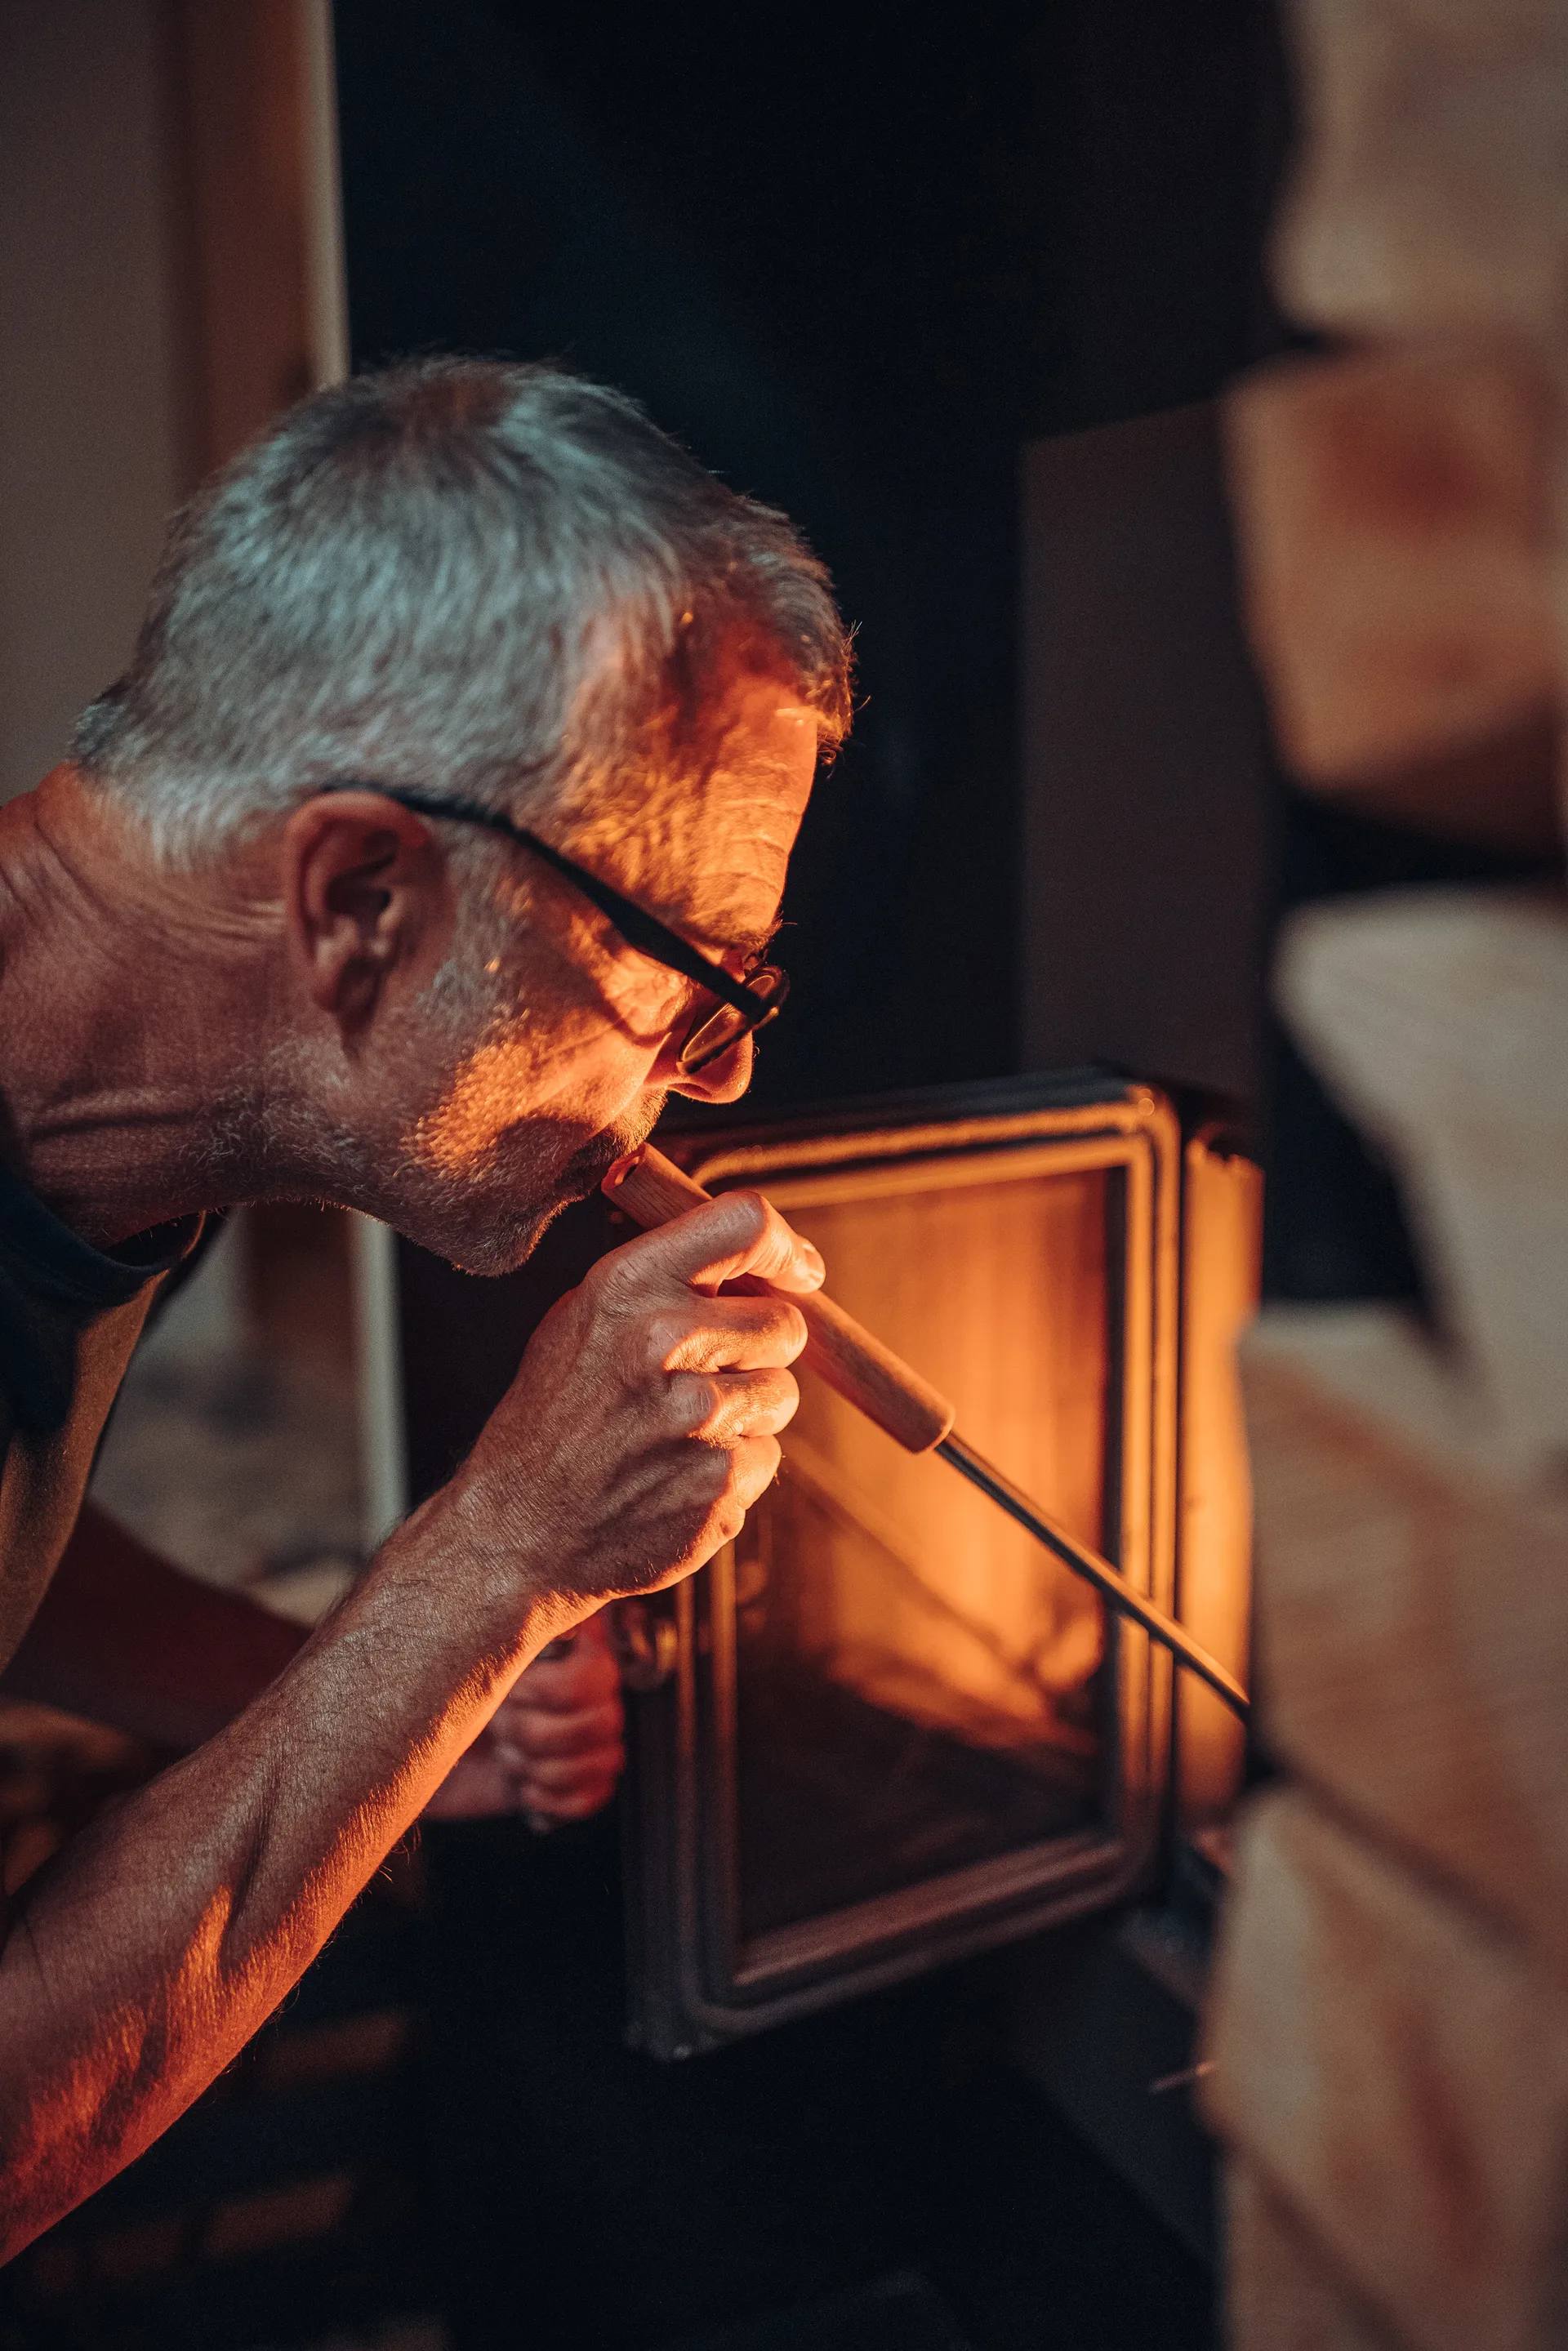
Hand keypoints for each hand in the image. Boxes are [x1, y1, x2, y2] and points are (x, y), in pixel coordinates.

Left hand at [422, 1608, 623, 1823]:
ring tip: (505, 1755)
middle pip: (600, 1722)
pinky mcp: (585, 1783)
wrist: (423, 1744)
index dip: (547, 1689)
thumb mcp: (470, 1655)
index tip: (507, 1691)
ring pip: (597, 1762)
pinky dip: (548, 1797)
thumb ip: (511, 1638)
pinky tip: (522, 1784)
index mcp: (579, 1647)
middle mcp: (598, 1690)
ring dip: (536, 1766)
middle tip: (496, 1726)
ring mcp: (596, 1738)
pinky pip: (590, 1798)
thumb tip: (556, 1630)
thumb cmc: (447, 1689)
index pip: (594, 1673)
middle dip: (532, 1731)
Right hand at [443, 1190, 821, 1626]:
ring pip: (782, 1393)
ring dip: (747, 1413)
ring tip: (677, 1433)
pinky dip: (733, 1468)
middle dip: (761, 1347)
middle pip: (786, 1321)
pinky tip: (675, 1478)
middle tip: (707, 1375)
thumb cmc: (554, 1417)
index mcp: (626, 1286)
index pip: (746, 1224)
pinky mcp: (719, 1482)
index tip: (799, 1272)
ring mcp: (695, 1417)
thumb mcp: (582, 1319)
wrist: (516, 1533)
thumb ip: (665, 1280)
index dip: (786, 1247)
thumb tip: (765, 1259)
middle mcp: (663, 1341)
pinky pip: (766, 1456)